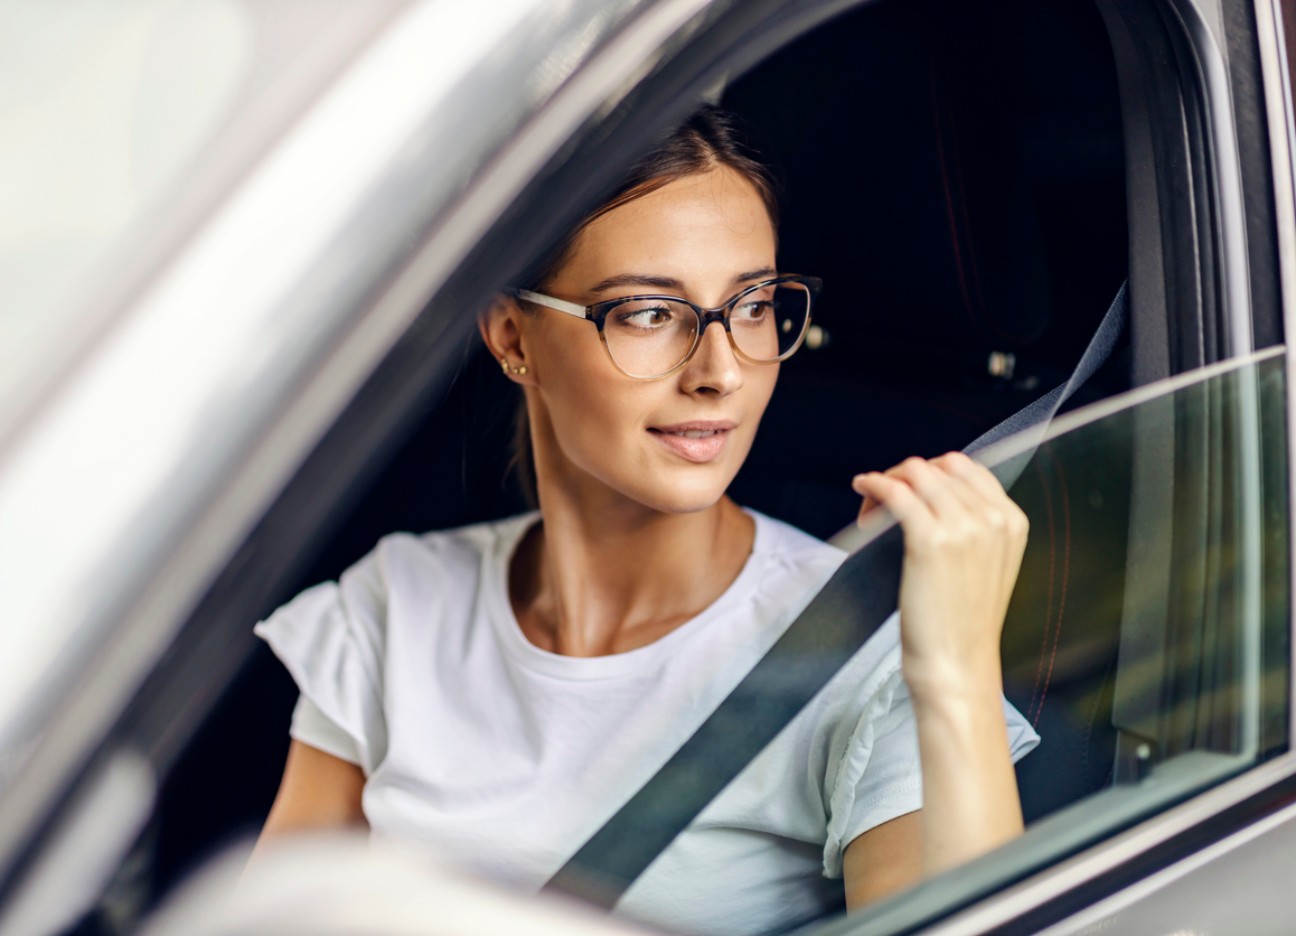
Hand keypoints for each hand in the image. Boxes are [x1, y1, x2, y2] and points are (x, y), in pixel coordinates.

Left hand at [852, 452, 1027, 700]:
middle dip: (906, 475)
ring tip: (871, 507)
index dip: (932, 471)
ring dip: (887, 481)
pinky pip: (896, 492)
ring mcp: (963, 527)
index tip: (909, 487)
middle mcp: (992, 518)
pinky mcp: (929, 540)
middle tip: (883, 500)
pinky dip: (875, 484)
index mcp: (1012, 521)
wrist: (957, 664)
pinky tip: (863, 488)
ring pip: (915, 473)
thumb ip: (975, 526)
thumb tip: (934, 492)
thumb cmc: (962, 623)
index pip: (968, 468)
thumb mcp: (986, 565)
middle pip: (939, 466)